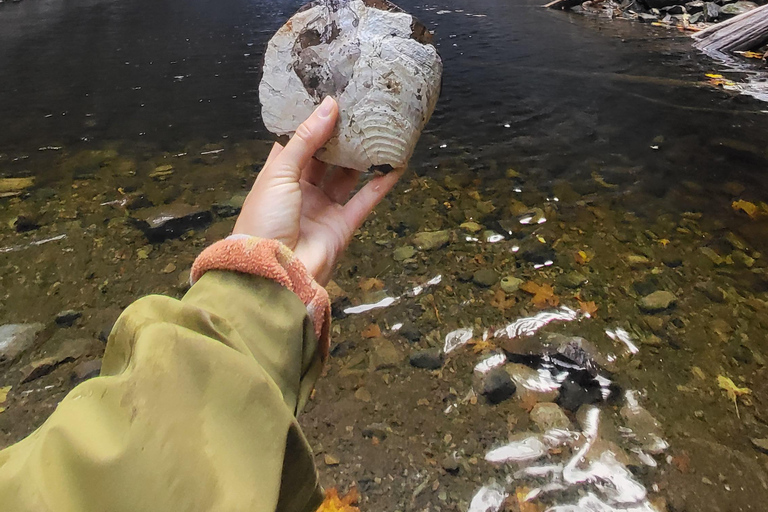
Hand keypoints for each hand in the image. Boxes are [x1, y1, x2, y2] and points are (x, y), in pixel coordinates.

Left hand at [234, 97, 401, 284]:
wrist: (273, 270)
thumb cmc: (265, 219)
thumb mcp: (280, 173)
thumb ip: (306, 140)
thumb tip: (329, 106)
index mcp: (279, 176)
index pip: (297, 143)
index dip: (312, 123)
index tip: (330, 99)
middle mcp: (301, 190)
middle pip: (325, 157)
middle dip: (341, 136)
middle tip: (359, 110)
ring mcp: (323, 208)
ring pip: (347, 176)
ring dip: (362, 157)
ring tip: (379, 131)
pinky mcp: (342, 226)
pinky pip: (365, 201)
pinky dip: (381, 184)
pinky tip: (396, 165)